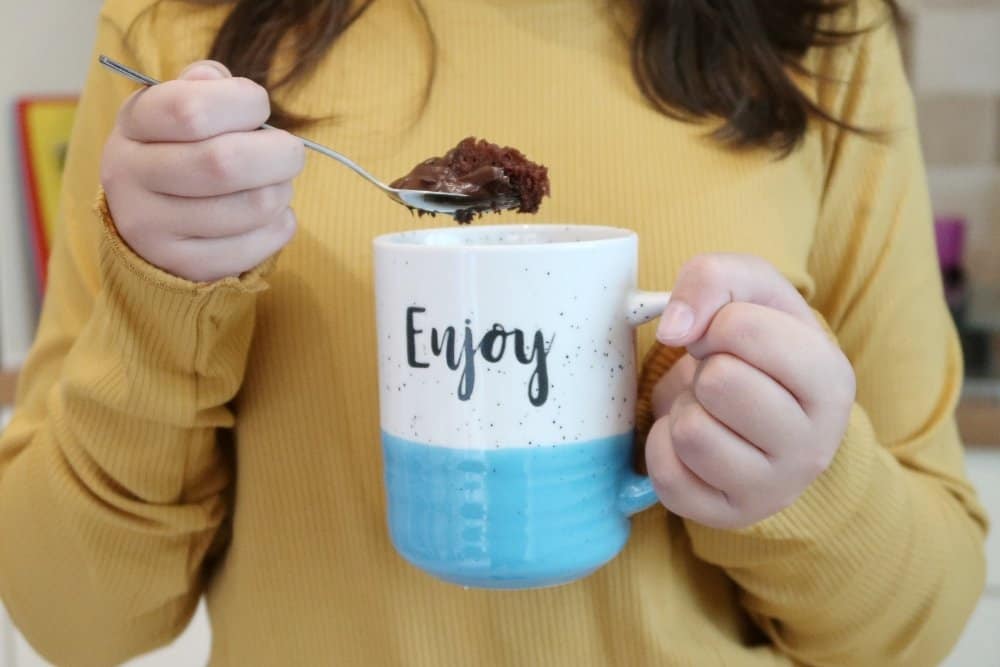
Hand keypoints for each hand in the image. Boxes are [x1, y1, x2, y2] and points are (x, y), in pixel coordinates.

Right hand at [101, 61, 304, 281]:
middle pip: (225, 163)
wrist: (152, 221)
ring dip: (282, 191)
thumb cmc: (181, 148)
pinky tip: (269, 217)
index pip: (191, 109)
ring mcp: (152, 229)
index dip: (244, 103)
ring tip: (274, 184)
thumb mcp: (179, 106)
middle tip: (289, 152)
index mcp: (133, 125)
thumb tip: (221, 84)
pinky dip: (280, 226)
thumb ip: (204, 87)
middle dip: (279, 153)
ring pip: (251, 207)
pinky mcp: (184, 267)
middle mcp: (130, 176)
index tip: (259, 107)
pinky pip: (257, 246)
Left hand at [646, 254, 855, 529]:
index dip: (717, 323)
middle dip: (705, 369)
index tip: (728, 337)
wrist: (760, 414)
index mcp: (831, 381)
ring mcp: (773, 489)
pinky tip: (692, 441)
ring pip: (691, 432)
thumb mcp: (749, 291)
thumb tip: (674, 328)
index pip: (744, 330)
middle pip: (718, 383)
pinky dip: (664, 447)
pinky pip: (667, 475)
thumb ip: (713, 279)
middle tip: (720, 377)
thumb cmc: (756, 347)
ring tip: (710, 410)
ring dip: (686, 409)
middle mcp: (814, 446)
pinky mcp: (727, 515)